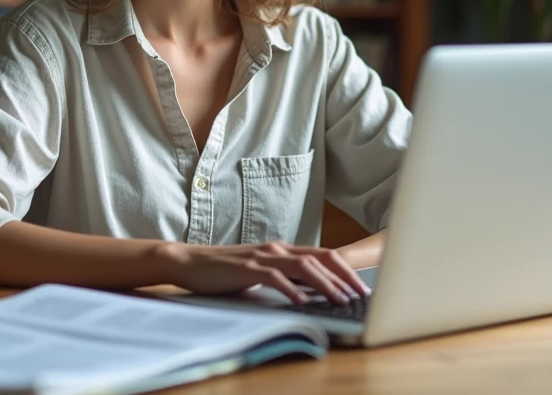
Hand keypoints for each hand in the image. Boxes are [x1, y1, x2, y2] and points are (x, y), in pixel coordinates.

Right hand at [155, 241, 371, 304]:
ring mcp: (262, 257)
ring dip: (325, 284)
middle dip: (345, 276)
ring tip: (340, 299)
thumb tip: (310, 292)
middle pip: (321, 258)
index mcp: (282, 249)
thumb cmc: (225, 270)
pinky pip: (275, 278)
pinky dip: (292, 290)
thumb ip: (283, 276)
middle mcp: (276, 248)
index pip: (323, 255)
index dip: (346, 270)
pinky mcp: (246, 268)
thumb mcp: (260, 271)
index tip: (362, 287)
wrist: (190, 261)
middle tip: (361, 295)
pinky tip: (303, 302)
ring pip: (303, 266)